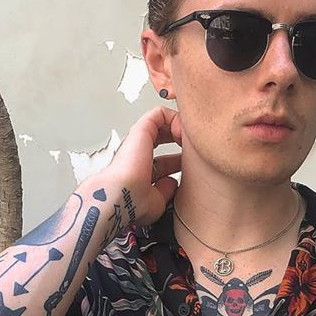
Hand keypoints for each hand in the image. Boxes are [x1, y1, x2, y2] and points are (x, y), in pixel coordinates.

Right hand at [106, 105, 182, 227]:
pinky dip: (176, 118)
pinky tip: (183, 132)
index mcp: (142, 170)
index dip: (182, 161)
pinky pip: (161, 113)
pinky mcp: (141, 129)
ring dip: (181, 128)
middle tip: (195, 150)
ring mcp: (140, 140)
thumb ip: (166, 190)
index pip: (166, 160)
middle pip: (166, 138)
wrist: (120, 196)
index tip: (194, 167)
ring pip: (164, 123)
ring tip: (190, 140)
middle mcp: (139, 153)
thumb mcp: (157, 201)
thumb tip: (173, 182)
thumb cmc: (133, 202)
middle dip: (183, 141)